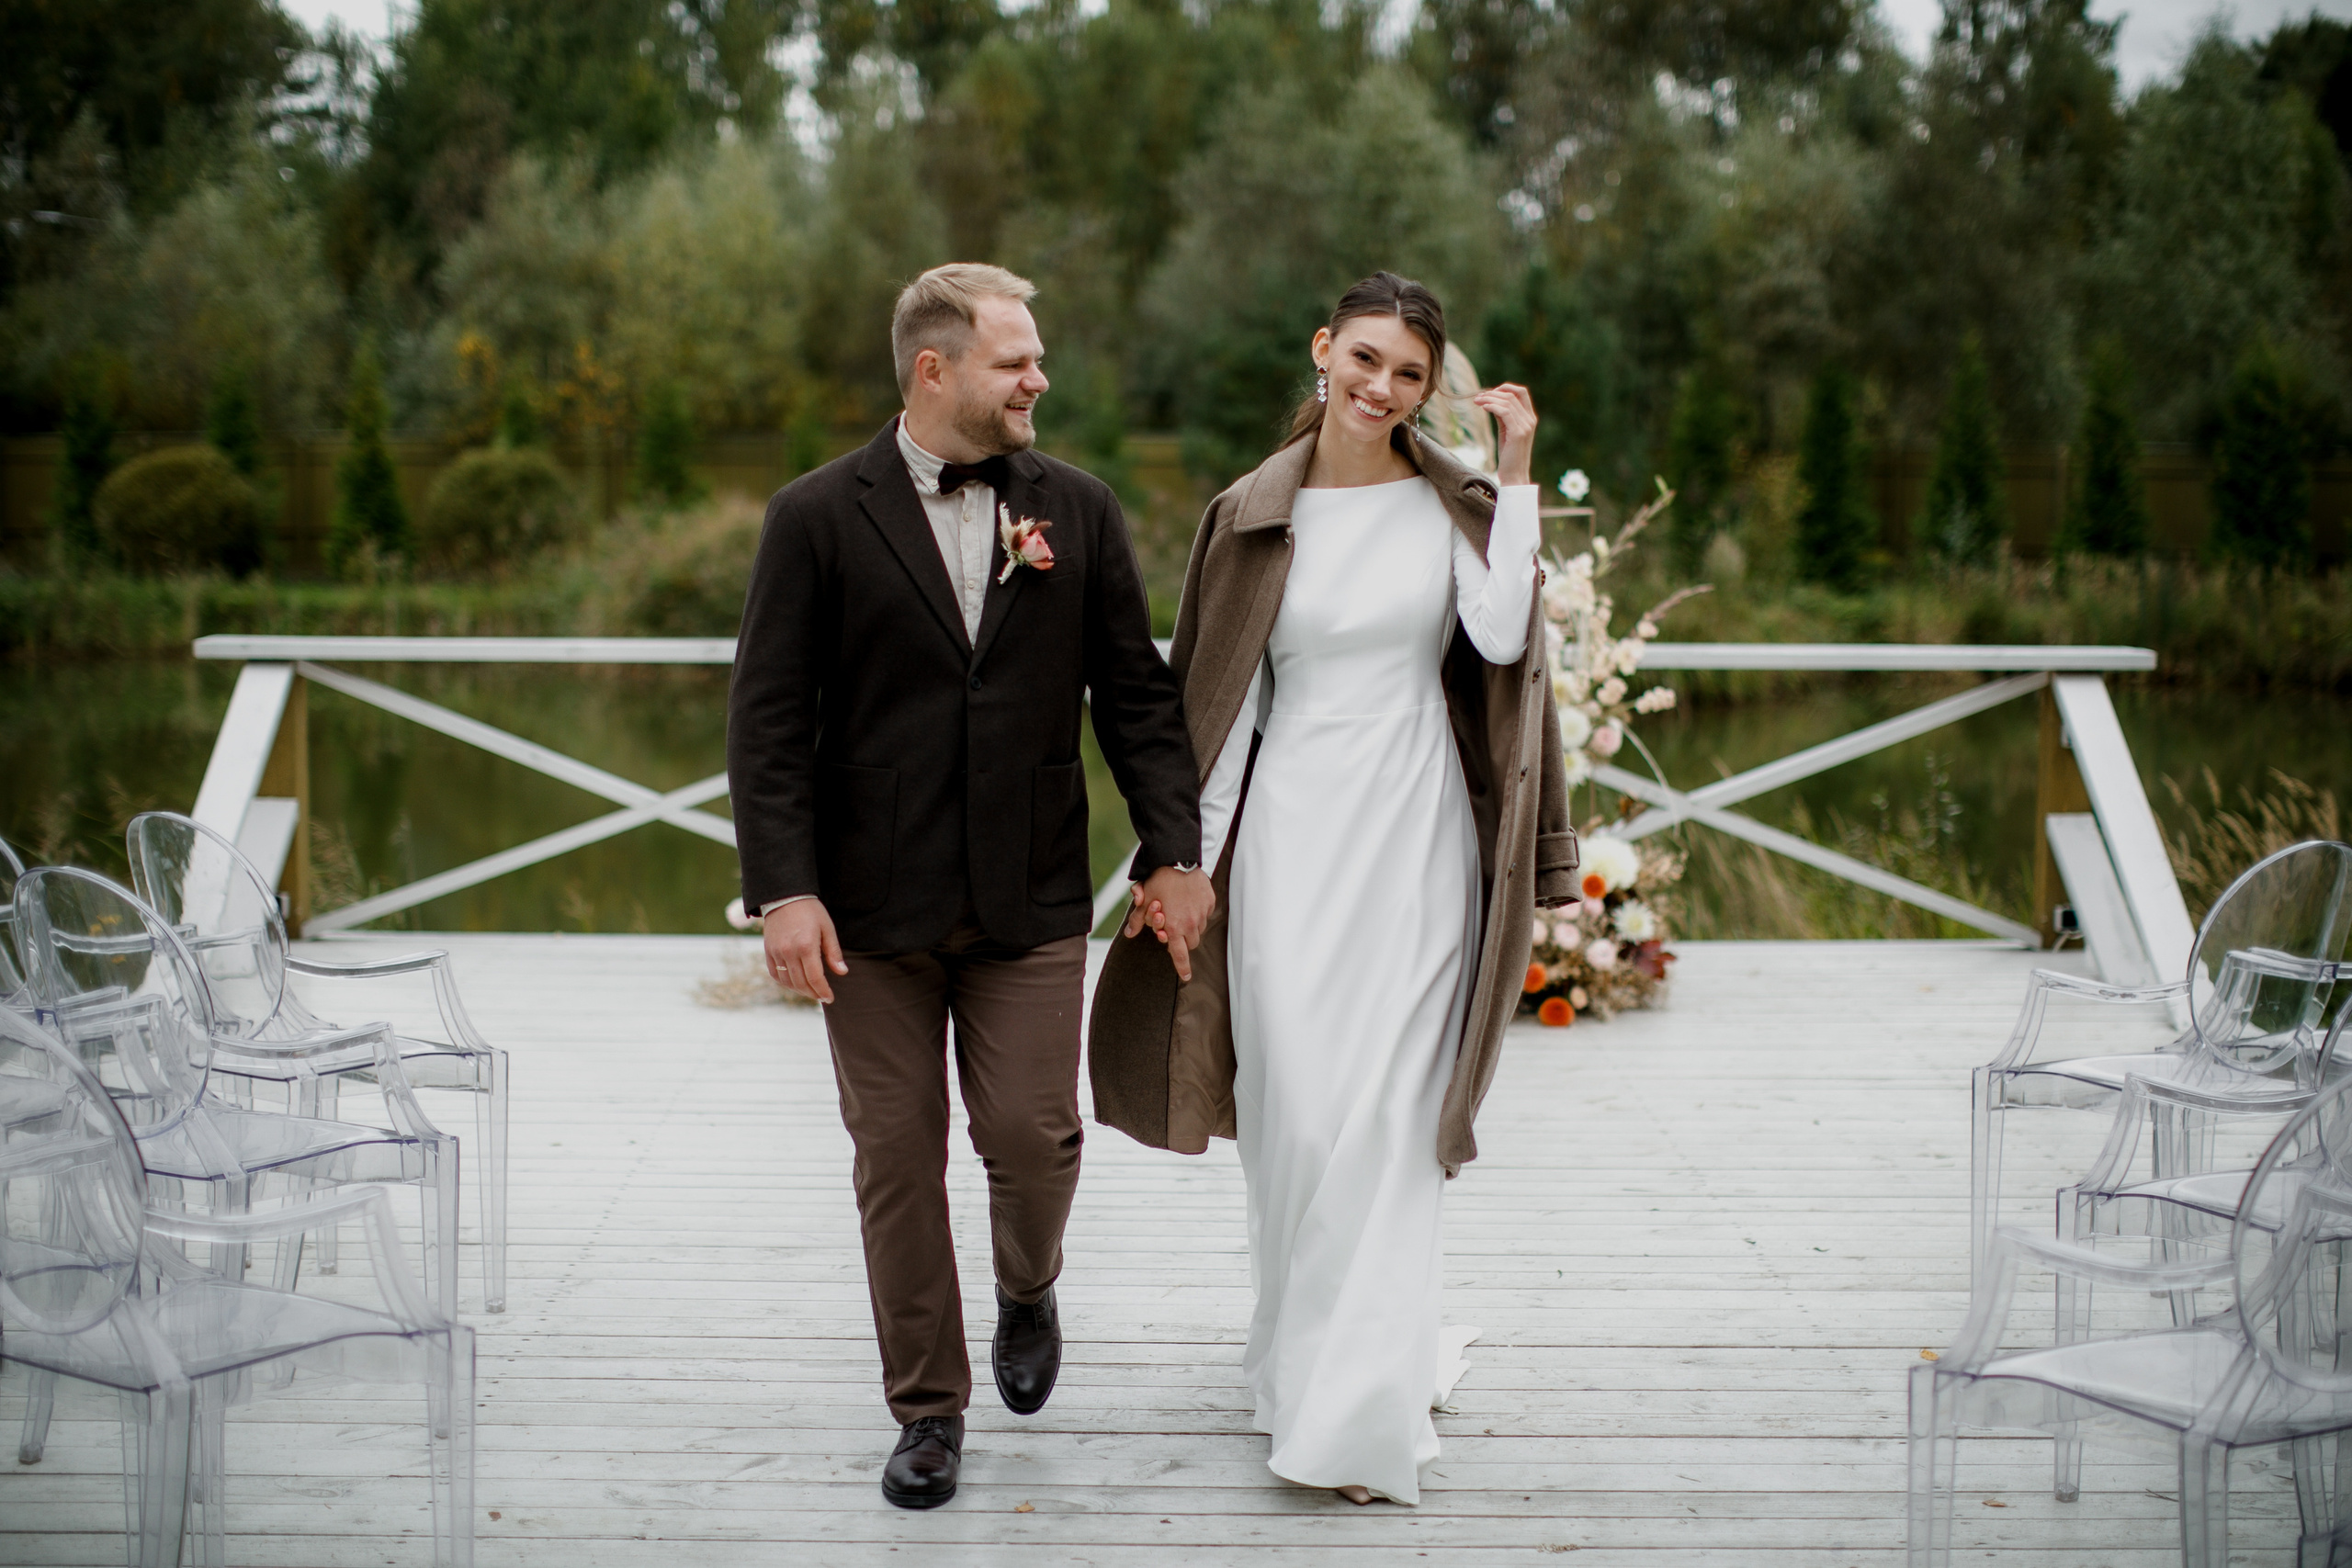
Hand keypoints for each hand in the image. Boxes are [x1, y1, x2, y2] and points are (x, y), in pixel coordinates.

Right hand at [763, 899, 847, 1002]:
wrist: (784, 896)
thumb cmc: (810, 911)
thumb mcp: (827, 928)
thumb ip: (833, 952)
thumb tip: (842, 972)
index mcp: (806, 946)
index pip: (815, 978)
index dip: (823, 991)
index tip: (830, 998)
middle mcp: (789, 952)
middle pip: (801, 983)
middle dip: (813, 993)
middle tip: (822, 997)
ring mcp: (776, 952)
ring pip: (787, 981)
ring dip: (800, 990)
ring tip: (811, 991)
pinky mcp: (768, 951)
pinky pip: (775, 974)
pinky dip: (785, 983)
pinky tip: (795, 984)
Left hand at [1121, 865, 1214, 981]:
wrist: (1179, 860)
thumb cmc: (1159, 881)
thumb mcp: (1144, 901)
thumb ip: (1138, 920)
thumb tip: (1129, 934)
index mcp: (1174, 927)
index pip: (1180, 954)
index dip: (1182, 967)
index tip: (1186, 977)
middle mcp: (1191, 924)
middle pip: (1191, 943)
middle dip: (1183, 941)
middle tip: (1174, 930)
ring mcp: (1202, 913)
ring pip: (1199, 929)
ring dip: (1191, 927)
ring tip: (1180, 912)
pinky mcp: (1209, 902)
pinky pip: (1205, 914)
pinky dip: (1198, 913)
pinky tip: (1189, 901)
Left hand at [1472, 382, 1537, 487]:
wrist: (1514, 475)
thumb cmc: (1509, 456)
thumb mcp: (1506, 432)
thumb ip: (1503, 417)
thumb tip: (1492, 402)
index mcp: (1529, 418)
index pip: (1521, 392)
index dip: (1505, 388)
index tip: (1489, 393)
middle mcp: (1530, 420)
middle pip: (1512, 394)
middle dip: (1493, 393)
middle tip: (1478, 397)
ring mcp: (1526, 426)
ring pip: (1507, 402)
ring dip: (1489, 399)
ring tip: (1477, 401)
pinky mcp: (1518, 433)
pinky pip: (1505, 412)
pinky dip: (1492, 406)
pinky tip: (1483, 407)